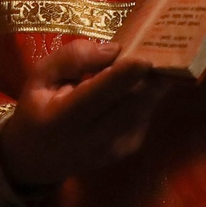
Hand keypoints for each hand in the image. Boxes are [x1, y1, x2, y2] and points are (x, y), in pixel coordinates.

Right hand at [0, 38, 179, 190]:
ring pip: (144, 108)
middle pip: (133, 104)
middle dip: (153, 77)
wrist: (40, 158)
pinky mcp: (129, 147)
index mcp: (64, 119)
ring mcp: (115, 147)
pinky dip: (146, 94)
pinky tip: (140, 81)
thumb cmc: (38, 109)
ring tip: (162, 56)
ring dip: (154, 82)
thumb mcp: (39, 77)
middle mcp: (93, 138)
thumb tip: (113, 49)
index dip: (124, 77)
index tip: (146, 58)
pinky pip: (145, 114)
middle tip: (167, 47)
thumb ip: (70, 59)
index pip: (98, 96)